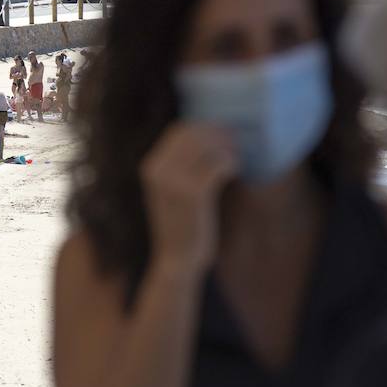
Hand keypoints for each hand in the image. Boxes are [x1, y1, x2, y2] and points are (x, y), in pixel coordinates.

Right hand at [139, 123, 237, 274]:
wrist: (176, 258)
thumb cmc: (180, 222)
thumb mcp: (169, 189)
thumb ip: (178, 164)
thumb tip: (208, 135)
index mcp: (151, 166)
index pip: (178, 130)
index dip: (203, 127)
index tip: (220, 132)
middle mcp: (158, 170)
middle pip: (194, 134)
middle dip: (218, 134)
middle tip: (235, 142)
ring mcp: (175, 181)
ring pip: (208, 147)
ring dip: (226, 148)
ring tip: (236, 156)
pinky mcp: (194, 194)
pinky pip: (218, 165)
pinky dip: (230, 162)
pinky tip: (235, 169)